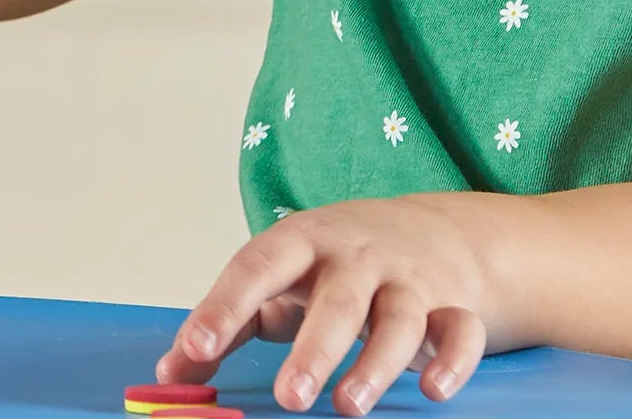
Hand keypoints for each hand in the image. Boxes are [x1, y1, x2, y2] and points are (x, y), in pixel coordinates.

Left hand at [155, 195, 497, 412]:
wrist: (437, 229)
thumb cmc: (339, 263)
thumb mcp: (283, 278)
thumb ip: (231, 320)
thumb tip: (171, 370)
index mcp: (305, 242)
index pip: (260, 263)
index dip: (226, 304)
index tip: (196, 347)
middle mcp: (358, 256)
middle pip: (339, 297)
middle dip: (314, 347)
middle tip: (288, 397)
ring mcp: (409, 279)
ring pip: (399, 317)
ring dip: (377, 362)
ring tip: (348, 405)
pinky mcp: (451, 305)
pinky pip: (459, 331)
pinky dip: (452, 358)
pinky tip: (432, 389)